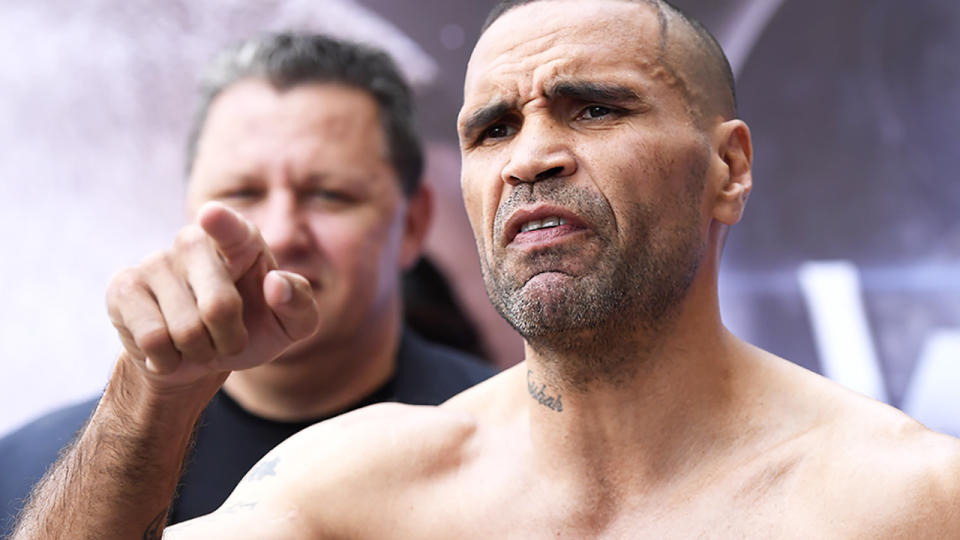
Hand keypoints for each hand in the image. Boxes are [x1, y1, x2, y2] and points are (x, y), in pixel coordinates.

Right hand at [106, 202, 319, 389]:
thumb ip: (299, 304)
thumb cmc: (252, 328)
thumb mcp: (291, 325)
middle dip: (231, 338)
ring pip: (184, 330)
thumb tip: (276, 284)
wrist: (199, 356)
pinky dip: (169, 360)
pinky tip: (170, 351)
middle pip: (218, 306)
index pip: (232, 229)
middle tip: (231, 340)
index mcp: (240, 240)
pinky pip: (152, 339)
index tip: (212, 216)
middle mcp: (193, 242)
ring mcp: (155, 261)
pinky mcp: (124, 287)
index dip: (222, 224)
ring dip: (200, 352)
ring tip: (200, 343)